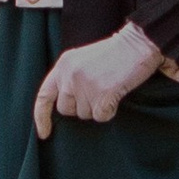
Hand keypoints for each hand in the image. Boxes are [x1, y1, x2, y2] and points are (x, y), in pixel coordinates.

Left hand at [33, 22, 163, 137]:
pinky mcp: (100, 96)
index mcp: (63, 65)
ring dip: (97, 107)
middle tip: (97, 90)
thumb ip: (69, 78)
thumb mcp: (82, 59)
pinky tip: (116, 93)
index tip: (43, 133)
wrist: (137, 45)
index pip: (44, 96)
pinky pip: (101, 117)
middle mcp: (69, 76)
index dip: (41, 117)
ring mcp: (84, 86)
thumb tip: (64, 105)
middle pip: (66, 109)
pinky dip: (110, 110)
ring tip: (108, 87)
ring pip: (85, 115)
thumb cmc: (113, 53)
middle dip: (80, 107)